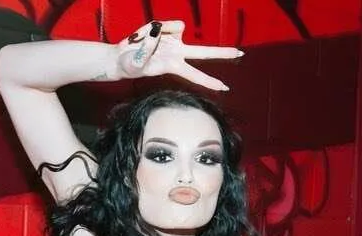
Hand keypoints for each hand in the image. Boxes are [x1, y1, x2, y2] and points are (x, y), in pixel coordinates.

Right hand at [115, 20, 241, 90]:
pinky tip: (146, 34)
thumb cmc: (128, 65)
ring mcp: (174, 41)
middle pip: (204, 52)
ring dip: (160, 30)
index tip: (224, 87)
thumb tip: (156, 32)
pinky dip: (154, 26)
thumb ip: (146, 49)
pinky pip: (166, 22)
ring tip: (141, 41)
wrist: (120, 58)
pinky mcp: (166, 29)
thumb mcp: (135, 63)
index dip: (209, 81)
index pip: (194, 75)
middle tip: (240, 53)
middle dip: (222, 53)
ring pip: (179, 27)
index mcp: (172, 66)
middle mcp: (177, 53)